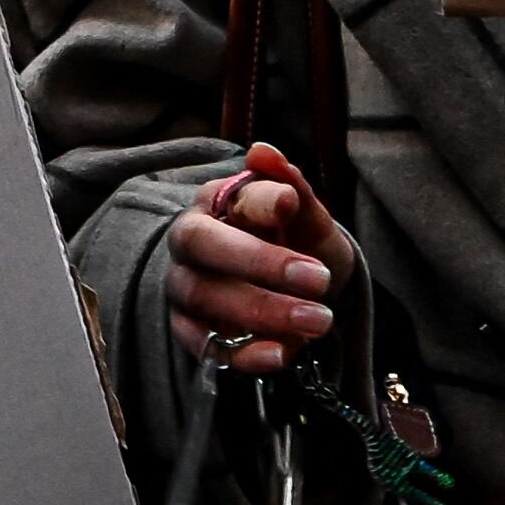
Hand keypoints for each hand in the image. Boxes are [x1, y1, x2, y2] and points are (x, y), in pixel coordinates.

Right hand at [164, 145, 358, 374]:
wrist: (299, 294)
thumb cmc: (296, 243)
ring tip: (318, 320)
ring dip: (263, 311)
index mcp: (218, 200)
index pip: (229, 197)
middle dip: (259, 262)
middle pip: (202, 245)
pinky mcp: (190, 331)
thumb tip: (263, 150)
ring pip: (204, 296)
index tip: (292, 205)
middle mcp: (191, 239)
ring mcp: (185, 286)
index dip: (258, 202)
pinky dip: (244, 353)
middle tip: (318, 278)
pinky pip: (207, 346)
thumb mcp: (308, 217)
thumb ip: (292, 185)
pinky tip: (282, 353)